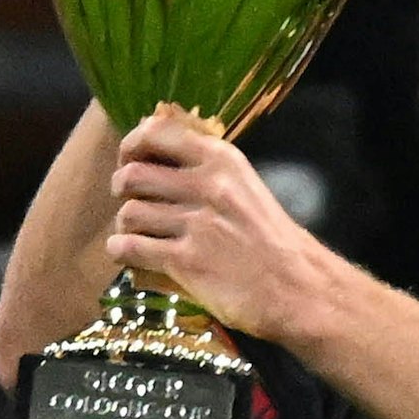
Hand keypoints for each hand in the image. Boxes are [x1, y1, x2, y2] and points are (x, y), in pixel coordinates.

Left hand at [104, 103, 333, 341]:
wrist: (297, 286)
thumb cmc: (270, 237)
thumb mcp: (245, 185)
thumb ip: (207, 169)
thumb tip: (157, 154)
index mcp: (222, 160)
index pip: (157, 132)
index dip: (132, 145)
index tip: (130, 159)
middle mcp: (207, 186)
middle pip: (133, 175)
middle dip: (122, 189)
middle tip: (131, 200)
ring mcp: (196, 224)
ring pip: (128, 212)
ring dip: (126, 225)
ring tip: (138, 232)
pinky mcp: (185, 261)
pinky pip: (129, 247)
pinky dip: (121, 251)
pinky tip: (131, 253)